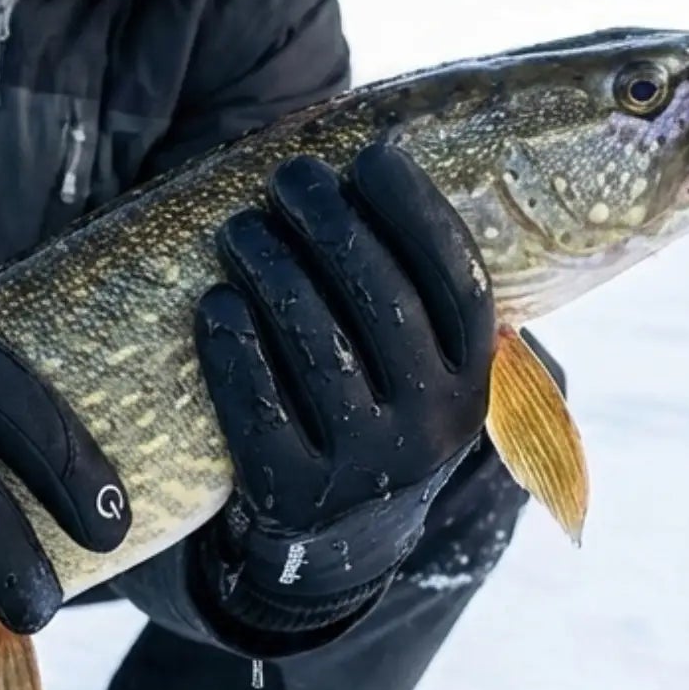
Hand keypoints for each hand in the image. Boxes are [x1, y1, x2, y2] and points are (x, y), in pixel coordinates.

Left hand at [193, 144, 494, 637]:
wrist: (341, 541)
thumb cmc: (375, 408)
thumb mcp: (421, 365)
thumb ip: (416, 288)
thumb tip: (382, 148)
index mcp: (473, 382)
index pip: (456, 281)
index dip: (416, 211)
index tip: (372, 154)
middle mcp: (431, 426)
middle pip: (382, 303)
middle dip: (330, 225)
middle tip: (289, 177)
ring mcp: (364, 466)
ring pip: (318, 349)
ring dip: (273, 273)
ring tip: (240, 230)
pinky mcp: (294, 494)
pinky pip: (258, 408)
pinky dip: (233, 349)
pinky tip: (215, 303)